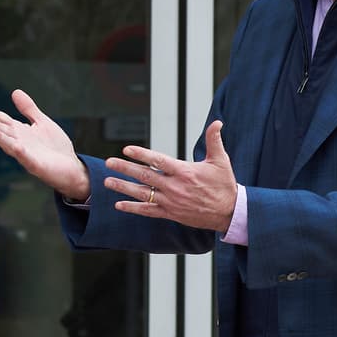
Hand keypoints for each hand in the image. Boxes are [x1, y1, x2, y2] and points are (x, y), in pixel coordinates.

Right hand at [0, 89, 89, 200]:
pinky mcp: (38, 166)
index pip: (3, 120)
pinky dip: (22, 154)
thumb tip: (15, 91)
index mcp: (21, 132)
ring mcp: (27, 155)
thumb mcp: (42, 123)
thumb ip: (29, 109)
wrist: (71, 168)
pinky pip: (28, 159)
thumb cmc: (55, 146)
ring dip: (0, 138)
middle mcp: (20, 143)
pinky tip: (17, 147)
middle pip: (4, 132)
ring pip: (10, 146)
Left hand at [103, 120, 237, 231]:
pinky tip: (119, 205)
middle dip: (124, 168)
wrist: (229, 212)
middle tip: (109, 162)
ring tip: (107, 181)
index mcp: (185, 172)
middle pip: (144, 176)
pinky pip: (148, 211)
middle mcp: (175, 187)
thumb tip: (217, 123)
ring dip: (123, 187)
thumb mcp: (221, 161)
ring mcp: (171, 201)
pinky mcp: (171, 213)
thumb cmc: (225, 185)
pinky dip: (133, 208)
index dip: (141, 154)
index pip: (158, 160)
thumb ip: (214, 141)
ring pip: (142, 193)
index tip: (126, 149)